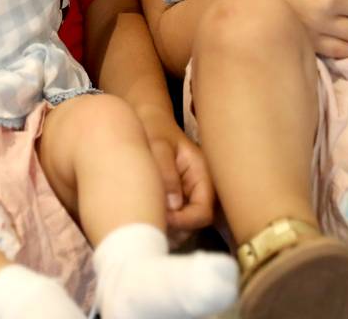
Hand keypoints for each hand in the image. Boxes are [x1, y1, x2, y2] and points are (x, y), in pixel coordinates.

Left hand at [138, 108, 213, 234]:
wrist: (147, 119)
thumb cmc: (154, 129)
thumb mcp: (158, 145)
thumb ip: (166, 172)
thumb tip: (172, 206)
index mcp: (202, 174)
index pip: (203, 212)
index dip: (184, 221)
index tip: (161, 219)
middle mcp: (199, 189)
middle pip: (195, 224)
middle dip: (174, 229)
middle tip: (148, 224)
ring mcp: (187, 195)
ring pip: (184, 226)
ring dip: (167, 229)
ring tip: (144, 221)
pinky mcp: (176, 199)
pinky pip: (174, 219)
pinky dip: (161, 223)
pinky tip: (144, 216)